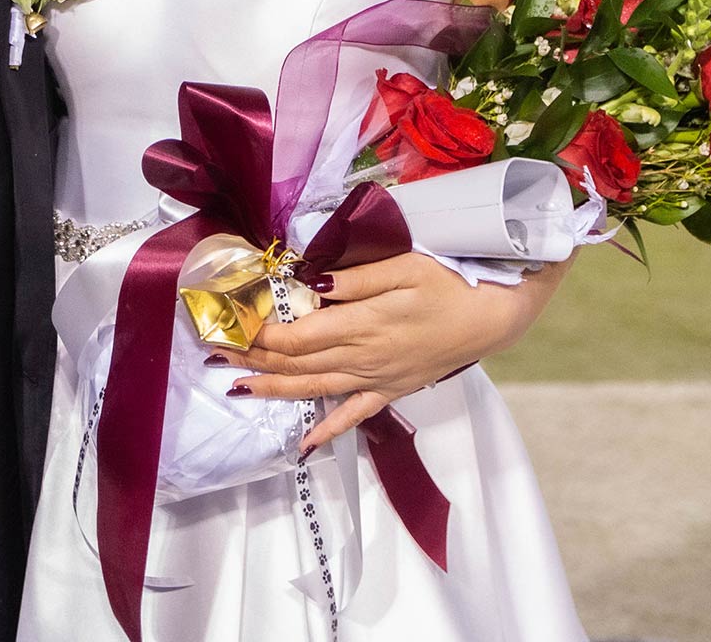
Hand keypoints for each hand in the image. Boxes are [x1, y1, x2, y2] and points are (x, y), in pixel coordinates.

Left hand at [213, 251, 567, 454]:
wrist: (492, 317)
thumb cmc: (449, 283)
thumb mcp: (405, 267)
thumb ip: (356, 278)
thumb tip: (310, 285)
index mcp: (362, 323)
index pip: (298, 335)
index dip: (261, 334)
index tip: (232, 325)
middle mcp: (363, 356)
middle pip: (298, 362)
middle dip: (255, 360)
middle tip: (218, 354)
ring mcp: (376, 378)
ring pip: (315, 388)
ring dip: (275, 389)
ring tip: (239, 388)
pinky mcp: (392, 389)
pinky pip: (355, 414)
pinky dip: (329, 430)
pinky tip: (306, 443)